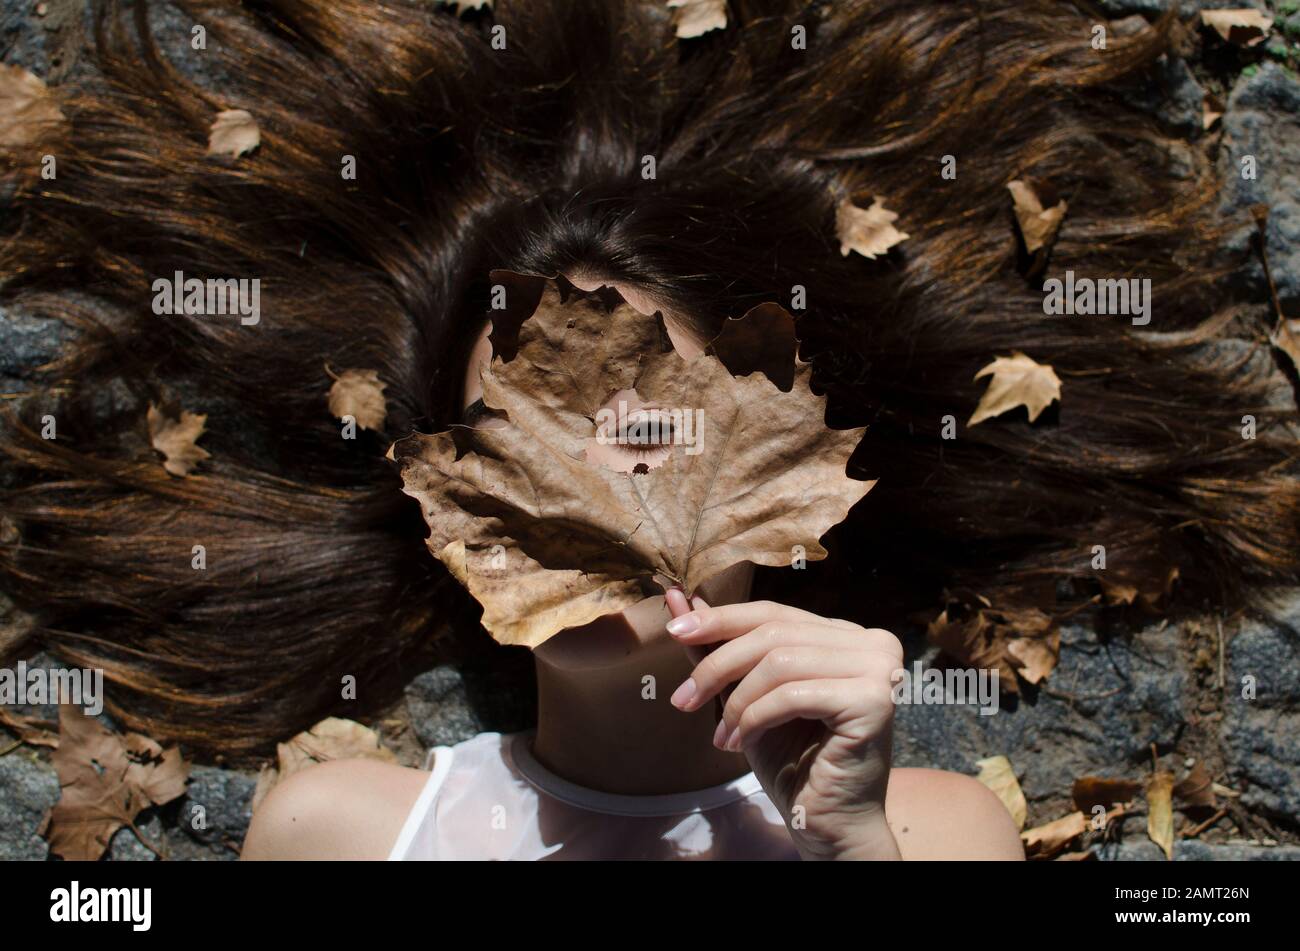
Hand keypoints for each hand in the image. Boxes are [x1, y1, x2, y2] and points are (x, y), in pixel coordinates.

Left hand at [664, 591, 904, 860]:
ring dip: (736, 701)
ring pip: (780, 662)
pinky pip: (792, 695)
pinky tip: (741, 743)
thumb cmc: (792, 760)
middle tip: (682, 700)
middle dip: (718, 665)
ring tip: (720, 735)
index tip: (674, 629)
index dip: (721, 618)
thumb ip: (720, 647)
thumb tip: (682, 599)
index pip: (774, 613)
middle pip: (774, 633)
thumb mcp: (747, 695)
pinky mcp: (875, 700)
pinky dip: (756, 718)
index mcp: (846, 636)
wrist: (827, 823)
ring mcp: (880, 669)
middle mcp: (872, 643)